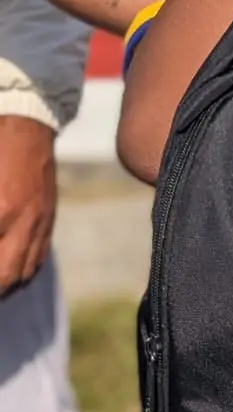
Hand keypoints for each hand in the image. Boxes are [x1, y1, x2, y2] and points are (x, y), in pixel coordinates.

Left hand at [0, 117, 55, 293]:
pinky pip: (38, 256)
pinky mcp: (48, 218)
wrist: (26, 126)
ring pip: (23, 272)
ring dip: (4, 285)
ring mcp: (39, 222)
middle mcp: (23, 223)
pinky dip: (22, 272)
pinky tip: (10, 274)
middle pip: (5, 276)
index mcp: (1, 212)